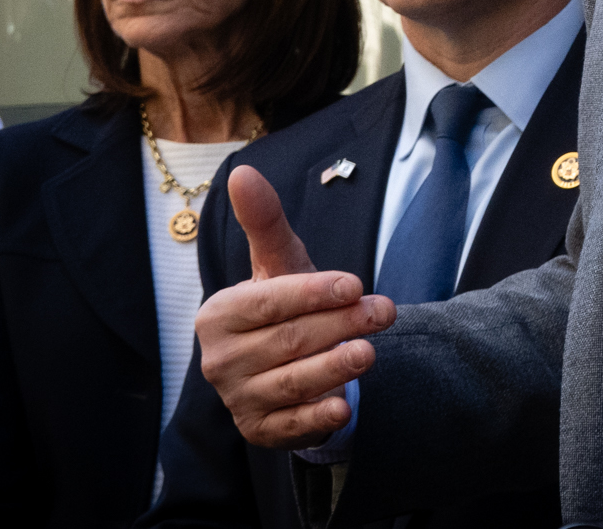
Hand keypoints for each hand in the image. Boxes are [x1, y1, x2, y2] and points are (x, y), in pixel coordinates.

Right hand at [196, 165, 395, 448]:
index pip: (268, 302)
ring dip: (333, 367)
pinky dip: (316, 417)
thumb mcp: (277, 262)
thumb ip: (264, 221)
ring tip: (369, 353)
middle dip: (339, 324)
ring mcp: (238, 399)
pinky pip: (290, 425)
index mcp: (218, 315)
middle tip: (384, 312)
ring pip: (292, 381)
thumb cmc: (283, 303)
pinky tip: (343, 407)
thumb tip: (243, 172)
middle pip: (287, 340)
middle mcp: (220, 360)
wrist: (285, 361)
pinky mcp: (260, 431)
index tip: (355, 284)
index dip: (312, 292)